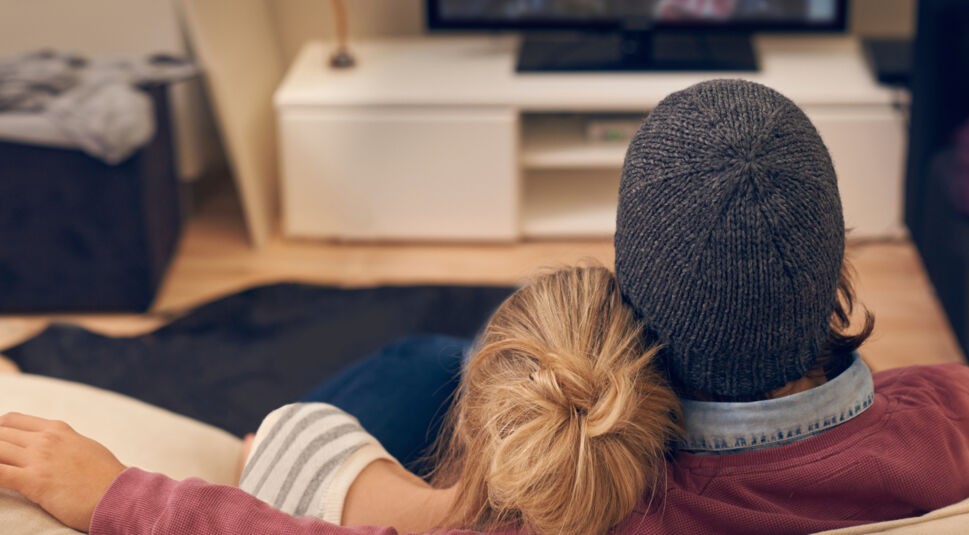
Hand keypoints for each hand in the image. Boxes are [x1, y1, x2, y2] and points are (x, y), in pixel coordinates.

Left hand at [0, 412, 125, 531]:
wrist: (119, 494)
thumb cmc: (105, 475)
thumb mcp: (84, 447)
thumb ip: (63, 442)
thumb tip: (52, 446)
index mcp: (57, 429)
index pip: (12, 420)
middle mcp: (46, 439)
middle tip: (0, 459)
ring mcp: (39, 459)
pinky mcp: (34, 481)